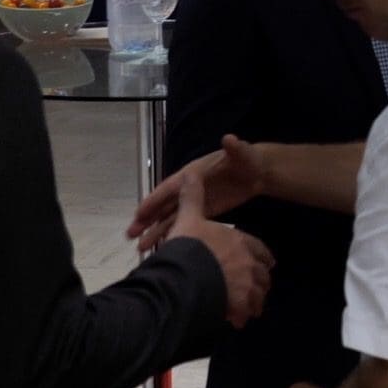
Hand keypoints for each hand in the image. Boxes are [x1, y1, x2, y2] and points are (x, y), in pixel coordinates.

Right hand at [128, 135, 268, 251]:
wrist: (258, 171)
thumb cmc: (246, 160)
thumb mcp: (241, 153)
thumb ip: (234, 148)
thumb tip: (229, 138)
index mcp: (191, 174)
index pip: (168, 188)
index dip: (154, 200)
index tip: (138, 213)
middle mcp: (188, 189)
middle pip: (163, 205)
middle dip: (146, 220)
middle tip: (130, 235)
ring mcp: (194, 201)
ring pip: (171, 218)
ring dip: (156, 231)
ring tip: (141, 248)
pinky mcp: (204, 212)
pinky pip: (185, 225)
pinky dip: (175, 235)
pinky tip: (165, 248)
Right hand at [166, 169, 273, 327]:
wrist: (185, 275)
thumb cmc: (189, 246)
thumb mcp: (189, 218)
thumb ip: (192, 198)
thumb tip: (191, 174)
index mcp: (239, 242)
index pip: (259, 249)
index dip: (262, 256)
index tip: (267, 263)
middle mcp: (248, 263)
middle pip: (261, 274)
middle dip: (259, 282)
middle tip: (254, 289)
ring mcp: (246, 285)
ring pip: (257, 294)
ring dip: (253, 301)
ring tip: (247, 309)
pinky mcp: (239, 304)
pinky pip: (246, 312)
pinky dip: (243, 316)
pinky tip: (237, 321)